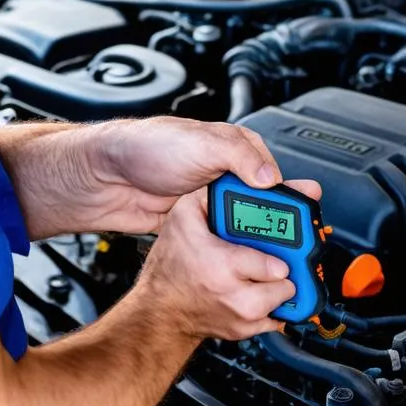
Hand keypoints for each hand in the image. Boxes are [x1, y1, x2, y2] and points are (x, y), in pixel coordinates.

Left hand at [70, 117, 320, 234]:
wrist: (103, 178)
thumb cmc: (145, 148)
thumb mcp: (200, 144)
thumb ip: (240, 157)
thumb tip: (272, 177)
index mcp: (230, 147)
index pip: (272, 172)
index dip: (289, 196)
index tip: (302, 218)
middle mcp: (221, 171)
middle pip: (261, 202)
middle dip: (277, 224)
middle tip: (293, 247)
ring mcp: (207, 198)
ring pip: (242, 223)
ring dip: (255, 240)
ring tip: (272, 259)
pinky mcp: (194, 221)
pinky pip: (221, 238)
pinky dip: (232, 249)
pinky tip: (241, 261)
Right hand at [137, 189, 294, 339]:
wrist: (159, 309)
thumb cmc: (169, 265)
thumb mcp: (183, 218)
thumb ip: (210, 196)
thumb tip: (240, 181)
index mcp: (225, 267)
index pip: (277, 265)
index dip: (281, 250)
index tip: (278, 244)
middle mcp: (237, 298)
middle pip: (287, 285)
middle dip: (283, 269)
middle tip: (273, 257)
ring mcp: (243, 318)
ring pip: (285, 303)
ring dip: (278, 287)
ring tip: (264, 274)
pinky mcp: (245, 331)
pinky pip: (277, 319)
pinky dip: (272, 306)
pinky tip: (257, 291)